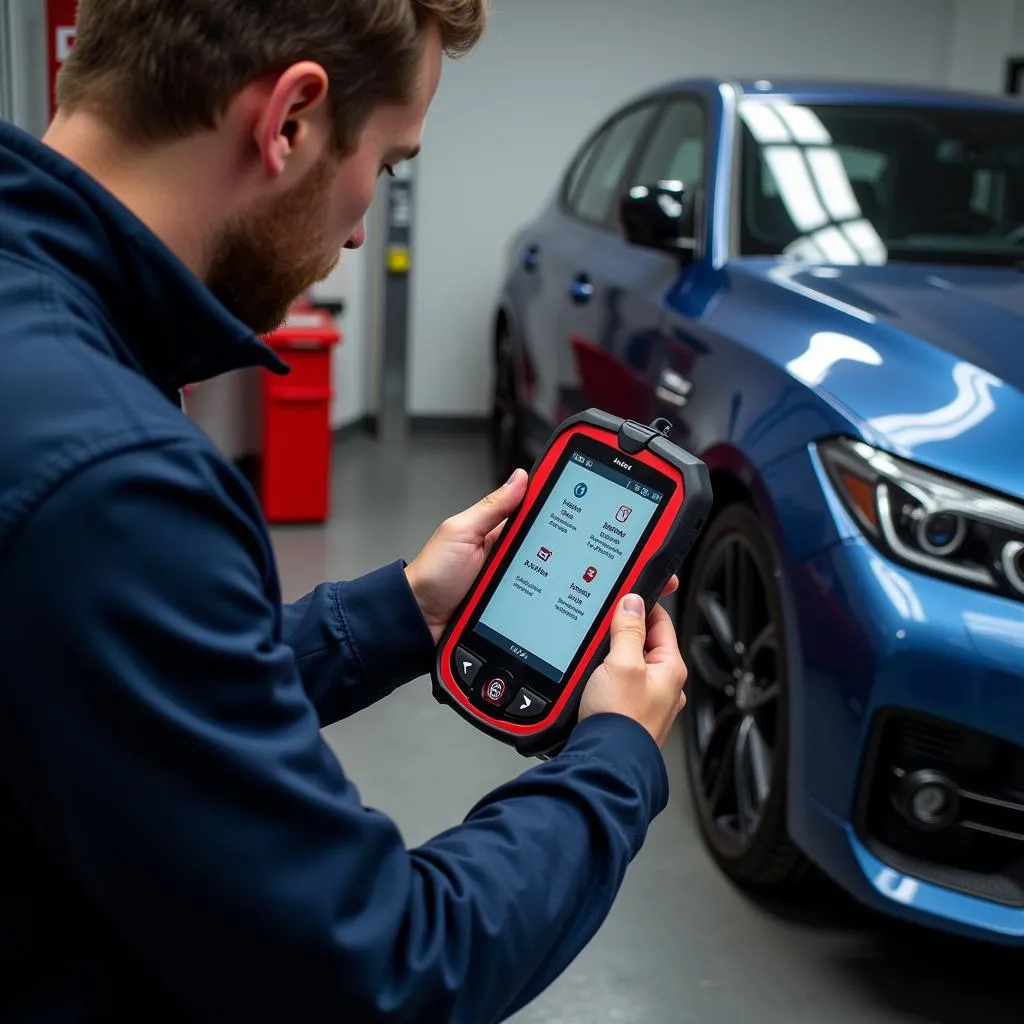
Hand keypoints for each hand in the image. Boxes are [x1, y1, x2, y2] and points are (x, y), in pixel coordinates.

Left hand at [405, 471, 679, 645]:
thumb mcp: (461, 532)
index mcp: (510, 535)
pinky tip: (600, 618)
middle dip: (608, 560)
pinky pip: (555, 614)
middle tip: (642, 558)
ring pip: (571, 588)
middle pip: (574, 557)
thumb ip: (493, 507)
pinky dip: (577, 617)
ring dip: (599, 590)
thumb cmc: (432, 575)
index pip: (556, 521)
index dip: (586, 517)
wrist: (416, 624)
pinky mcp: (524, 618)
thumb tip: (522, 477)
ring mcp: (527, 591)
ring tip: (633, 587)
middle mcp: (525, 563)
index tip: (617, 513)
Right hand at [579, 595, 687, 747]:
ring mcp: (647, 701)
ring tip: (595, 653)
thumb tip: (633, 602)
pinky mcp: (629, 713)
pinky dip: (607, 676)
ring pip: (631, 664)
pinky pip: (620, 684)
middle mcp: (664, 685)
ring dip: (613, 656)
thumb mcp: (622, 663)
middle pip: (644, 643)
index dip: (643, 605)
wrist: (606, 763)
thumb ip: (628, 629)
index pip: (661, 622)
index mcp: (670, 668)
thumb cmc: (621, 720)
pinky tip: (592, 678)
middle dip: (623, 632)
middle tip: (604, 625)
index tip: (627, 594)